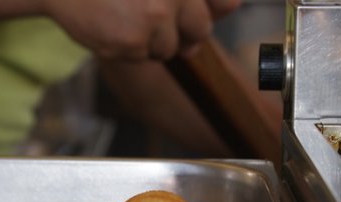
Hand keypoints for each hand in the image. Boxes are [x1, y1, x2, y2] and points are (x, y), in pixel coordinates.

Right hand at [42, 0, 240, 60]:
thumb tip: (230, 8)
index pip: (226, 2)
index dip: (212, 10)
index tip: (195, 11)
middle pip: (200, 30)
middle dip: (179, 32)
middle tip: (148, 16)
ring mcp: (157, 16)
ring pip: (170, 49)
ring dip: (150, 42)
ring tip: (123, 17)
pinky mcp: (136, 40)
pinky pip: (143, 57)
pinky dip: (127, 49)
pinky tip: (110, 27)